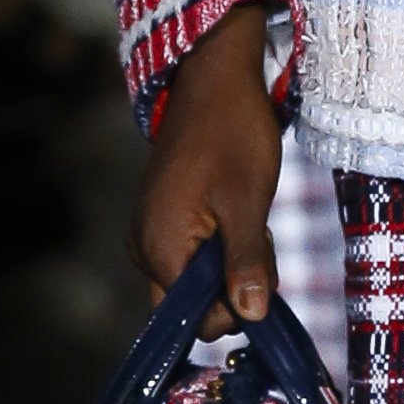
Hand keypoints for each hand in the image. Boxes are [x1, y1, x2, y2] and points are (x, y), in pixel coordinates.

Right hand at [130, 0, 279, 319]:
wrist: (212, 82)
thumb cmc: (233, 135)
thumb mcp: (248, 203)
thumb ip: (247, 263)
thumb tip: (253, 317)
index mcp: (160, 250)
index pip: (197, 320)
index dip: (235, 305)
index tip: (260, 266)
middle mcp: (144, 250)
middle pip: (193, 307)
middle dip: (233, 288)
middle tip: (256, 239)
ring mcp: (149, 236)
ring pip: (196, 283)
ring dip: (230, 265)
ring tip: (247, 218)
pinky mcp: (160, 223)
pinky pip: (190, 259)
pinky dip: (220, 248)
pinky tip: (234, 214)